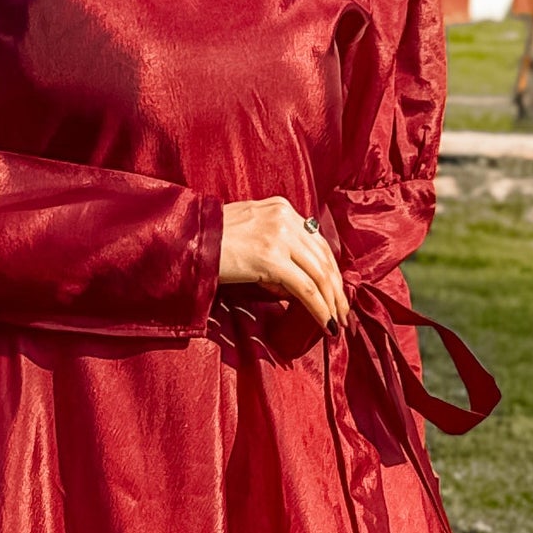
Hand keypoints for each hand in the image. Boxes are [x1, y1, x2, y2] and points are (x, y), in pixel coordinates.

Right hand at [218, 196, 349, 330]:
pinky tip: (325, 323)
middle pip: (324, 258)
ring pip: (319, 274)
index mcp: (282, 209)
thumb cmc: (212, 243)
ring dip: (332, 303)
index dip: (331, 270)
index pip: (318, 241)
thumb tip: (294, 286)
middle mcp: (285, 218)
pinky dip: (319, 309)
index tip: (336, 292)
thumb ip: (276, 248)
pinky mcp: (271, 259)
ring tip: (336, 323)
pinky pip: (305, 288)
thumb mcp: (250, 234)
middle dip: (337, 289)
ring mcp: (279, 236)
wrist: (189, 241)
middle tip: (343, 313)